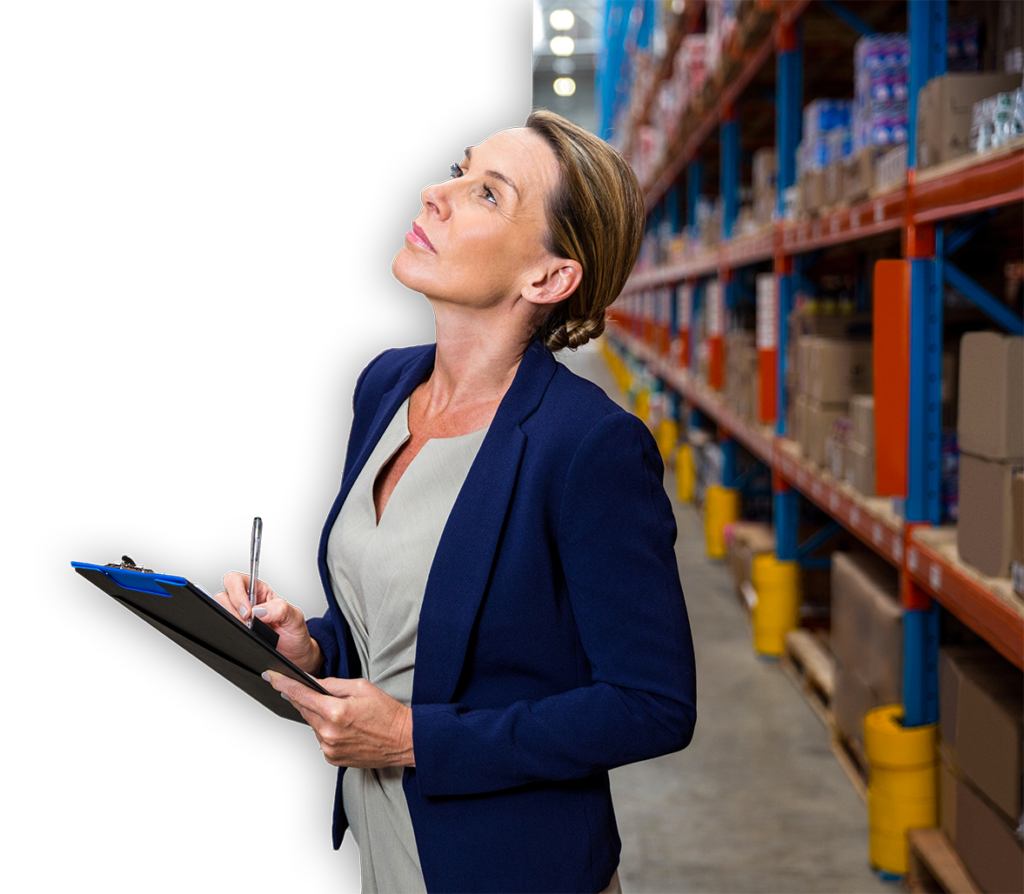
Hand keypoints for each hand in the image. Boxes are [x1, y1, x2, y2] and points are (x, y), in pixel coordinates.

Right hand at [214, 572, 322, 674]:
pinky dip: (231, 634)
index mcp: (259, 591)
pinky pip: (223, 629)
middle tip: (250, 624)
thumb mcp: (294, 617)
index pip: (236, 580)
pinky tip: (246, 638)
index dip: (237, 593)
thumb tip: (259, 611)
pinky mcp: (235, 633)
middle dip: (235, 612)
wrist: (295, 655)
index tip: (248, 611)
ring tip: (251, 632)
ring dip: (233, 624)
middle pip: (222, 596)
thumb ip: (280, 609)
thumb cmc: (294, 632)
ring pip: (220, 613)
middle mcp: (246, 602)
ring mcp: (238, 618)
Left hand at [263, 671, 414, 768]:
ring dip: (318, 715)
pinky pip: (320, 739)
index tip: (271, 677)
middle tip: (307, 689)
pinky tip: (343, 726)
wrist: (403, 740)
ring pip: (312, 725)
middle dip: (302, 698)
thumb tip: (313, 681)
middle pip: (304, 710)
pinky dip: (325, 730)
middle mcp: (329, 733)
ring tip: (339, 711)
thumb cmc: (387, 712)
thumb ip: (334, 684)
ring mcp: (330, 748)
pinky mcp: (333, 759)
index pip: (302, 695)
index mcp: (336, 712)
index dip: (284, 685)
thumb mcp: (362, 687)